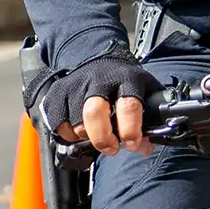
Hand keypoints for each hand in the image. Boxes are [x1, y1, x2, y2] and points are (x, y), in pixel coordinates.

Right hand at [37, 53, 161, 155]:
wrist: (101, 60)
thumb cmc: (125, 84)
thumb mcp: (147, 94)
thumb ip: (151, 121)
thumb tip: (144, 148)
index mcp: (127, 80)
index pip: (128, 105)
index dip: (130, 130)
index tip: (132, 144)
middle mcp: (99, 80)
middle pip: (94, 113)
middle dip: (102, 138)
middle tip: (111, 148)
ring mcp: (75, 85)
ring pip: (75, 123)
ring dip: (86, 137)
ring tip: (95, 134)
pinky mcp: (58, 92)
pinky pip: (58, 124)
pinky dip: (68, 135)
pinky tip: (79, 130)